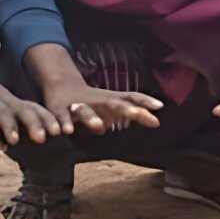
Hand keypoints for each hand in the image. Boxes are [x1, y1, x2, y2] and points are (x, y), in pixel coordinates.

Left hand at [0, 69, 57, 146]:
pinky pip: (38, 109)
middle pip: (24, 109)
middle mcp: (5, 100)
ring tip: (59, 132)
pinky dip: (49, 118)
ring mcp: (15, 101)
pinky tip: (61, 128)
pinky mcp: (20, 105)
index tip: (13, 141)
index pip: (0, 112)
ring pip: (34, 108)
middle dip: (34, 123)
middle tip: (42, 138)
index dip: (7, 126)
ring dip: (47, 120)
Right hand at [41, 78, 162, 134]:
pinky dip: (64, 123)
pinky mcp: (60, 110)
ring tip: (100, 128)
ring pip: (85, 111)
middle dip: (125, 110)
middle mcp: (98, 102)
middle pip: (113, 105)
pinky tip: (66, 132)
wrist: (62, 86)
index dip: (144, 102)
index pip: (131, 99)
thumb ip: (132, 112)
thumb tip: (156, 121)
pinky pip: (62, 118)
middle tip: (137, 114)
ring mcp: (78, 106)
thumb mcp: (113, 105)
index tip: (159, 107)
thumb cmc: (94, 102)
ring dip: (92, 119)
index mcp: (111, 101)